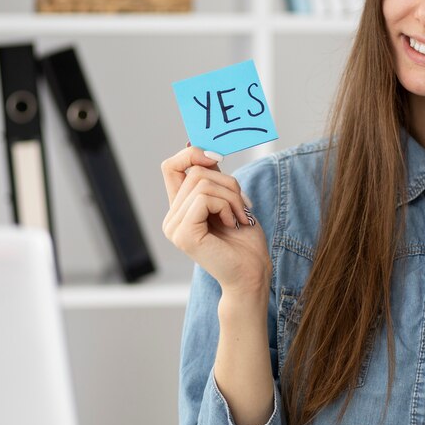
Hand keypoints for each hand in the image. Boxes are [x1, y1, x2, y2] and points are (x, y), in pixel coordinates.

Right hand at [161, 146, 270, 301]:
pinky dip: (225, 206)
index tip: (217, 158)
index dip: (192, 154)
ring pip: (202, 184)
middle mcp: (172, 218)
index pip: (171, 167)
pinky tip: (232, 223)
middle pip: (195, 173)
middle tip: (242, 206)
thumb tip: (206, 150)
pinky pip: (204, 198)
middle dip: (228, 183)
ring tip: (238, 217)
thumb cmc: (245, 242)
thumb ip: (214, 181)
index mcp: (180, 210)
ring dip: (231, 197)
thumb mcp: (229, 201)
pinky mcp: (184, 234)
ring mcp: (174, 228)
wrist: (252, 273)